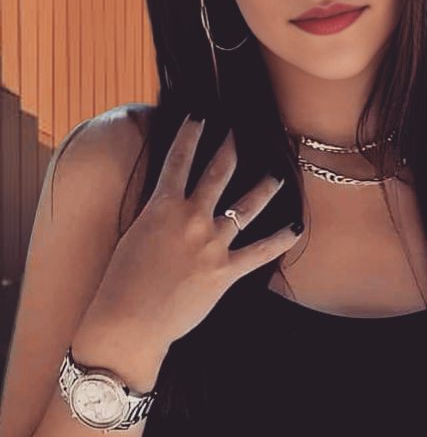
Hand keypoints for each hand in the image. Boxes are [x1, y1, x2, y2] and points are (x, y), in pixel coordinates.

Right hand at [89, 115, 301, 349]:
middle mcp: (190, 217)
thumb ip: (156, 217)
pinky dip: (281, 239)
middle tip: (241, 130)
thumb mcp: (133, 237)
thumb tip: (168, 206)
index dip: (191, 133)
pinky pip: (260, 251)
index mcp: (161, 206)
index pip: (178, 159)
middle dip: (230, 147)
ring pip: (246, 205)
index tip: (201, 115)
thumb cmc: (121, 283)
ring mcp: (211, 243)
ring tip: (276, 175)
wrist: (128, 321)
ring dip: (264, 187)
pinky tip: (296, 229)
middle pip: (218, 172)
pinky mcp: (225, 271)